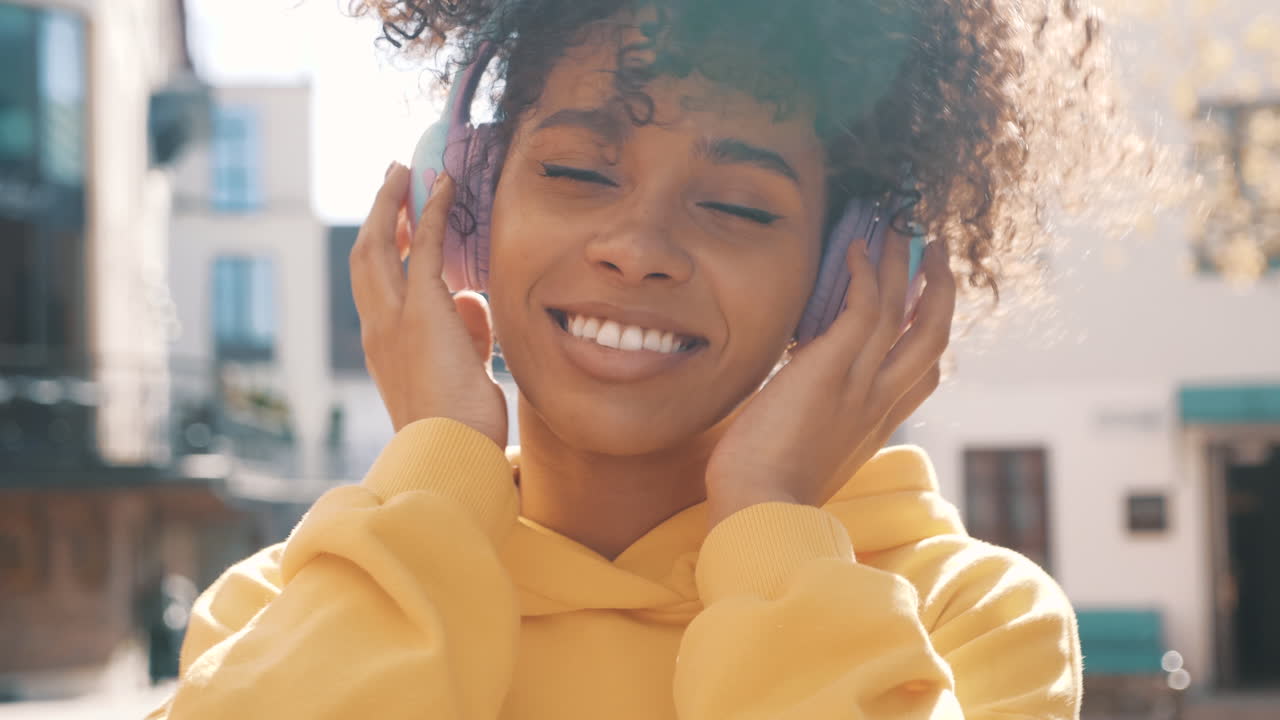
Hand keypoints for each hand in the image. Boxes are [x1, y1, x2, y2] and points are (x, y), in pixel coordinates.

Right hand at [350, 163, 507, 446]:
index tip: (396, 222)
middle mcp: (378, 328)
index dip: (384, 249)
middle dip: (378, 213)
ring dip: (394, 202)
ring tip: (408, 170)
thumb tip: (470, 299)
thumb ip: (463, 334)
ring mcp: (393, 319)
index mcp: (383, 347)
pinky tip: (444, 185)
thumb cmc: (461, 428)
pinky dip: (433, 212)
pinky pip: (425, 247)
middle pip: (366, 256)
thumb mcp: (462, 372)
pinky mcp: (423, 310)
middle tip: (392, 180)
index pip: (376, 286)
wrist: (452, 454)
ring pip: (380, 244)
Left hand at [704, 230, 955, 527]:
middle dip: (939, 289)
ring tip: (900, 227)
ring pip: (904, 312)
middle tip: (933, 250)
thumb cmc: (764, 493)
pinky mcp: (832, 370)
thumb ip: (815, 426)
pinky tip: (855, 247)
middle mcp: (880, 403)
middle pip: (934, 336)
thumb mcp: (806, 456)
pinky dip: (865, 274)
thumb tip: (794, 405)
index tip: (922, 303)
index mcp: (875, 426)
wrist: (759, 513)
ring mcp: (862, 386)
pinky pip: (865, 310)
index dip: (928, 334)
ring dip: (905, 264)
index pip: (923, 375)